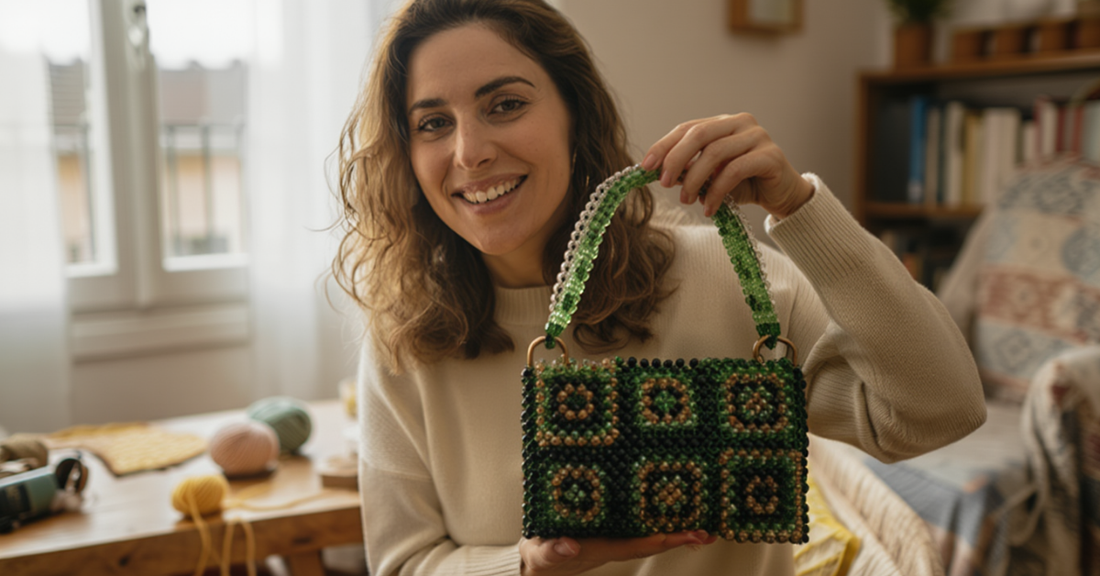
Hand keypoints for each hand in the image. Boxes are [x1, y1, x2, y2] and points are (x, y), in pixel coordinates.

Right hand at [519, 531, 717, 575]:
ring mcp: (615, 536)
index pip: (639, 543)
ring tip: (704, 522)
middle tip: (710, 531)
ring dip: (676, 528)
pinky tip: (673, 507)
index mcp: (603, 547)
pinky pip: (640, 523)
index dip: (664, 539)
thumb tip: (571, 544)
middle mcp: (615, 543)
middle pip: (653, 540)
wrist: (538, 563)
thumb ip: (554, 550)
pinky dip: (658, 517)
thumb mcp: (542, 554)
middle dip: (681, 536)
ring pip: (650, 532)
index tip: (687, 535)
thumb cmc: (540, 556)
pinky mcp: (610, 527)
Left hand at [641, 114, 813, 219]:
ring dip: (695, 179)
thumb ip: (690, 170)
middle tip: (665, 183)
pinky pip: (735, 170)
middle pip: (699, 134)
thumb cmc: (744, 184)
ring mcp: (757, 136)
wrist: (782, 196)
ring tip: (686, 200)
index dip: (664, 146)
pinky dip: (717, 190)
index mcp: (722, 123)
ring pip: (716, 153)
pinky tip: (709, 207)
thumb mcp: (711, 176)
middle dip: (676, 159)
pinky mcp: (770, 156)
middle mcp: (740, 123)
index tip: (645, 166)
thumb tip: (659, 173)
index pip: (687, 128)